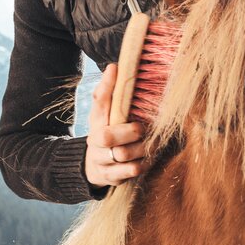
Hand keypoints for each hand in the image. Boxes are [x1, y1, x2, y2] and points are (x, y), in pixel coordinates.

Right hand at [84, 64, 148, 187]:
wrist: (95, 168)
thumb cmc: (107, 135)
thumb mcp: (105, 116)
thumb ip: (109, 95)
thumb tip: (114, 67)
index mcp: (96, 122)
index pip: (98, 102)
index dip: (106, 86)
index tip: (115, 69)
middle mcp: (95, 141)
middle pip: (107, 137)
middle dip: (129, 132)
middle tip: (142, 129)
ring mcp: (102, 161)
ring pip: (123, 155)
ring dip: (141, 148)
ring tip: (150, 144)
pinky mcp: (111, 177)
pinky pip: (131, 171)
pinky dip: (144, 163)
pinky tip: (148, 157)